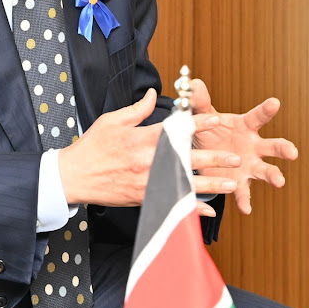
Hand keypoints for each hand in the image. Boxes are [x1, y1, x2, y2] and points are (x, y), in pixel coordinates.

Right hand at [58, 88, 240, 207]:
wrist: (75, 176)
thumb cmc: (92, 146)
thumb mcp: (113, 121)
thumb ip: (137, 110)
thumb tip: (153, 95)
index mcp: (142, 139)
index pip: (176, 129)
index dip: (199, 124)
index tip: (217, 120)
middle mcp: (148, 161)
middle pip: (187, 159)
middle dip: (213, 158)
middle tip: (234, 157)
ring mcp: (148, 182)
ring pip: (185, 184)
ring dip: (210, 185)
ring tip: (230, 183)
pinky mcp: (144, 198)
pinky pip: (172, 204)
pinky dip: (191, 209)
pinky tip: (207, 212)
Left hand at [191, 79, 298, 213]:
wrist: (200, 153)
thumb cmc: (208, 130)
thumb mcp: (201, 115)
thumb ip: (199, 102)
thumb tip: (194, 85)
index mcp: (245, 126)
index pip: (258, 116)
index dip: (267, 110)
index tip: (275, 102)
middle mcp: (253, 146)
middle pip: (273, 146)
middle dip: (284, 148)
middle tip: (292, 152)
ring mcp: (249, 166)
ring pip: (266, 170)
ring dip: (274, 175)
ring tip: (279, 181)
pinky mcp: (239, 182)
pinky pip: (243, 193)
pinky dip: (245, 199)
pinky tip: (245, 208)